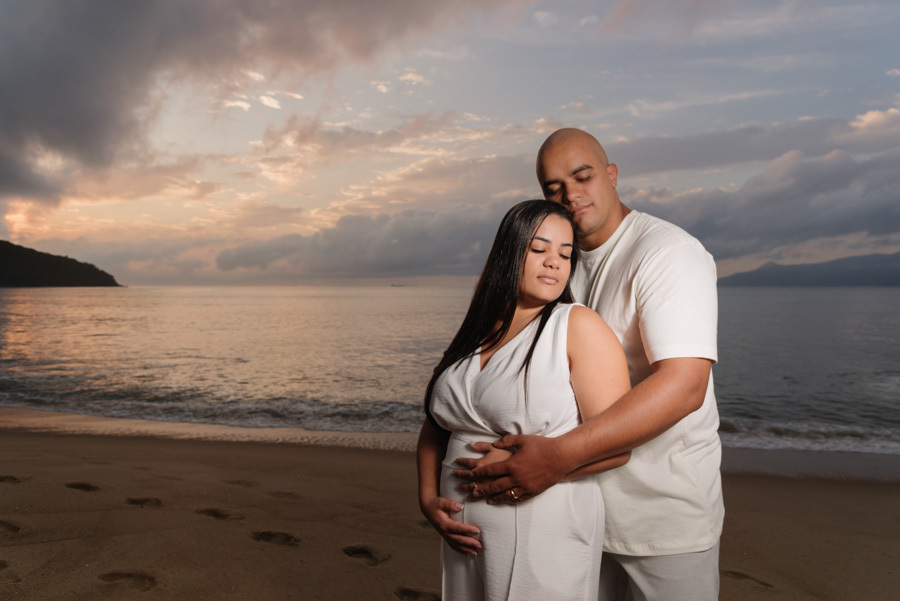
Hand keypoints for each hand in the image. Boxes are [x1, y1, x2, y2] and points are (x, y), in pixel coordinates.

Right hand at [420, 495, 481, 555]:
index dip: (468, 529)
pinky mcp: (445, 536)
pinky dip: (460, 550)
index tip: (477, 530)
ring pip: (456, 545)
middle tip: (480, 544)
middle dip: (470, 543)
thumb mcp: (441, 502)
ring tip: (476, 552)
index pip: (458, 528)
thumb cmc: (435, 504)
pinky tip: (467, 553)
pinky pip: (453, 546)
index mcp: (444, 523)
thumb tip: (461, 507)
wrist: (427, 508)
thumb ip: (451, 504)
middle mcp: (444, 532)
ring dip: (466, 549)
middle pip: (458, 539)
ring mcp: (444, 535)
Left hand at [452, 434, 572, 503]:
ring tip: (486, 500)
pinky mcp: (533, 491)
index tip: (470, 476)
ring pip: (506, 495)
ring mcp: (525, 486)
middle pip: (495, 486)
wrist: (560, 456)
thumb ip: (506, 441)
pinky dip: (509, 500)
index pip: (490, 471)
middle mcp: (516, 477)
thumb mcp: (522, 440)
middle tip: (473, 492)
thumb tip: (494, 443)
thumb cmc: (541, 446)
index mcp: (511, 464)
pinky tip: (505, 500)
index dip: (478, 474)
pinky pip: (518, 498)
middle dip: (482, 489)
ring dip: (494, 498)